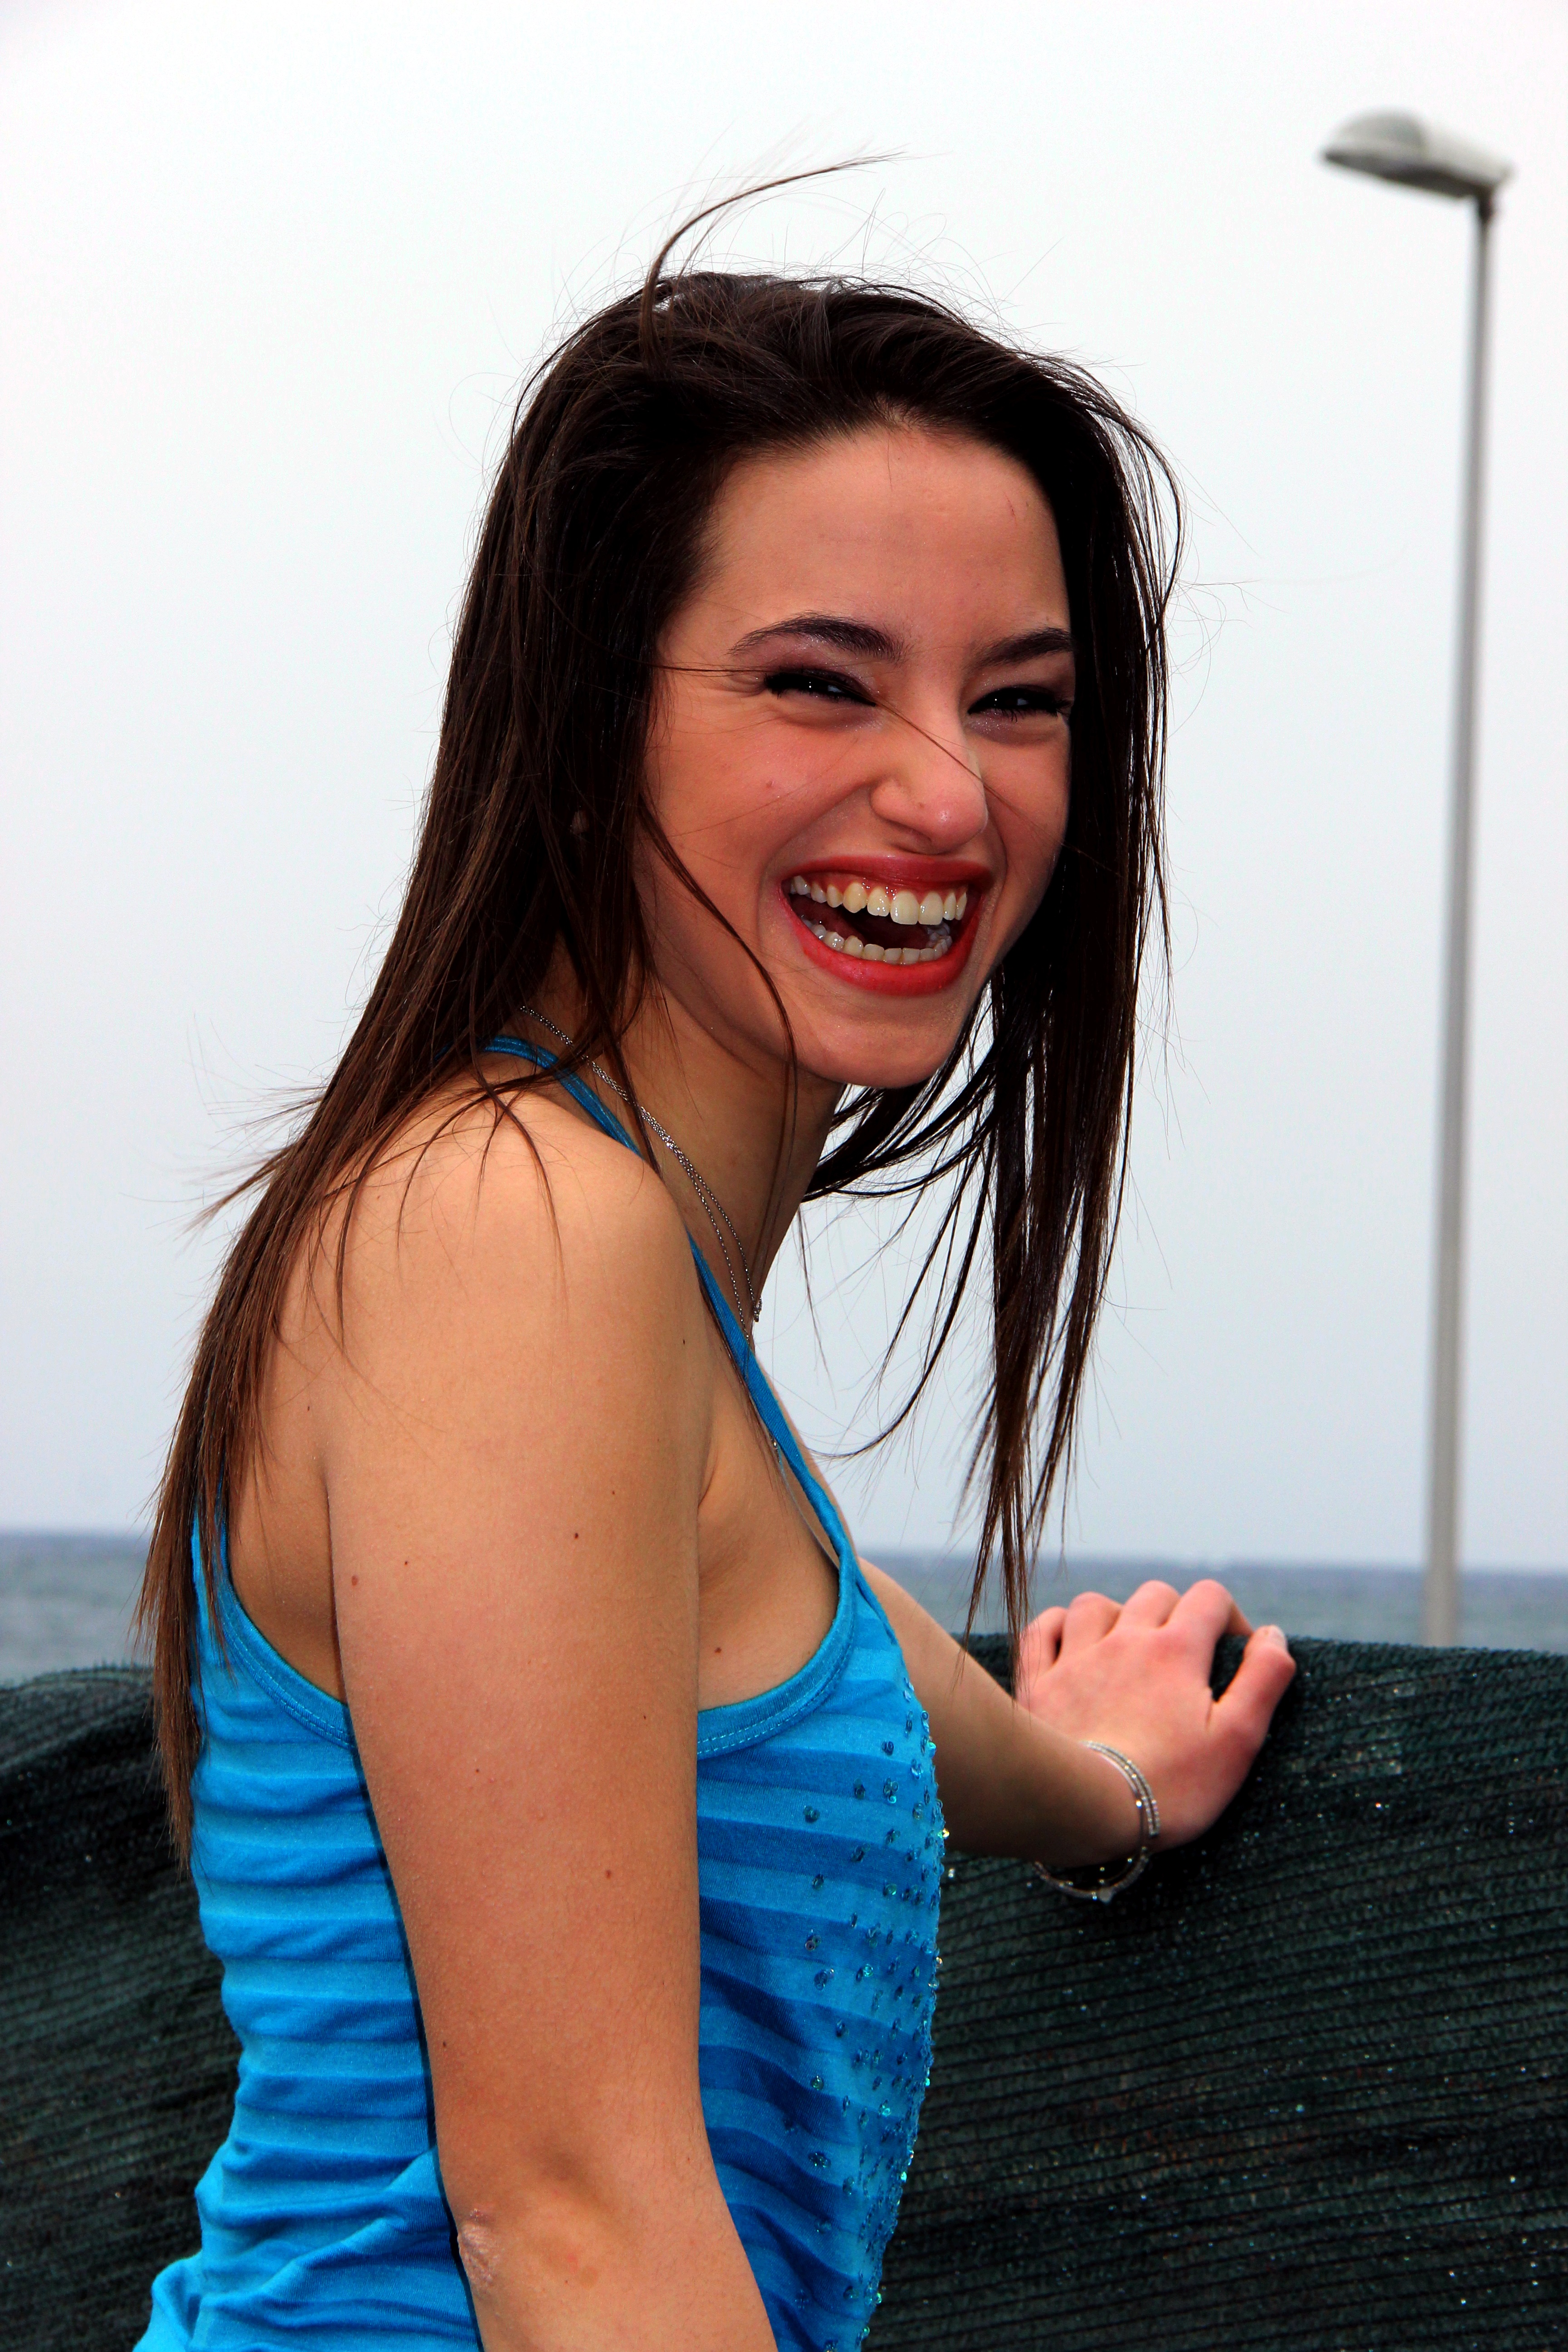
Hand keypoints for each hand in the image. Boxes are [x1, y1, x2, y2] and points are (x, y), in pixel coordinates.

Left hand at [1015, 1581, 1295, 1849]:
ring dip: (1117, 1615)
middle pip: (1155, 1595)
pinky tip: (1069, 1642)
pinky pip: (1041, 1632)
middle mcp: (1124, 1640)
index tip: (1234, 1650)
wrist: (1089, 1810)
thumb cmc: (1173, 1784)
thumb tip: (1274, 1634)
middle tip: (1185, 1655)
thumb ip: (1264, 1679)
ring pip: (1095, 1606)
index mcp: (1176, 1651)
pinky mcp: (1039, 1684)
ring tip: (1128, 1645)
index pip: (1209, 1598)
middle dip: (1178, 1613)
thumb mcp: (1239, 1739)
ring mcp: (1076, 1659)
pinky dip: (1057, 1628)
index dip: (1229, 1616)